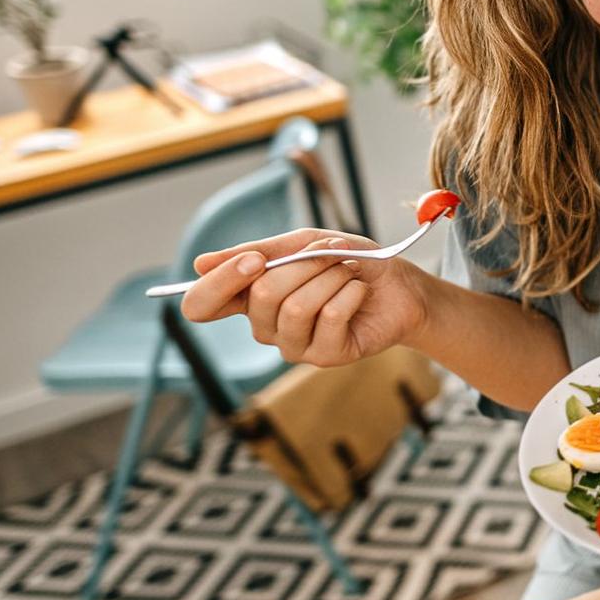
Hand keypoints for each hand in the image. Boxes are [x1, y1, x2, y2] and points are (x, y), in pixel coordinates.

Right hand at [179, 228, 429, 366]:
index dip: (219, 283)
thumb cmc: (349, 261)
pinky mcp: (324, 356)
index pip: (203, 305)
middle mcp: (264, 326)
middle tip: (332, 254)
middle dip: (305, 264)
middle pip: (261, 296)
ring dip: (331, 277)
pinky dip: (351, 293)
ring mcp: (293, 345)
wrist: (400, 285)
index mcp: (249, 296)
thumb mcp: (305, 242)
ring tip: (349, 273)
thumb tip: (199, 263)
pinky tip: (359, 292)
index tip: (254, 260)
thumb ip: (259, 251)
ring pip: (297, 307)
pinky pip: (330, 317)